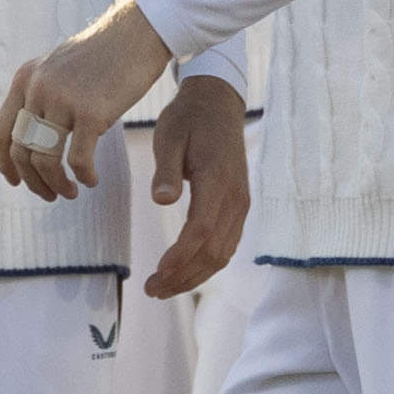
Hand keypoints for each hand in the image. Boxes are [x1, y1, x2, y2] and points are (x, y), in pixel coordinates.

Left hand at [0, 0, 176, 199]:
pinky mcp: (91, 113)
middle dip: (33, 181)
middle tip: (51, 194)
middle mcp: (38, 89)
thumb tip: (38, 133)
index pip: (1, 131)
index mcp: (26, 79)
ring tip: (71, 192)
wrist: (139, 32)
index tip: (15, 181)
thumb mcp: (60, 67)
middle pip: (21, 151)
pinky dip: (84, 176)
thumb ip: (43, 93)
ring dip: (56, 184)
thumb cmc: (106, 54)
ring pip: (45, 160)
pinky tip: (92, 180)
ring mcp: (63, 100)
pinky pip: (78, 160)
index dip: (4, 162)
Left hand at [142, 74, 251, 298]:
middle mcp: (235, 197)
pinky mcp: (238, 206)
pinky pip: (227, 244)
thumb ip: (165, 170)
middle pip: (213, 250)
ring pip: (222, 253)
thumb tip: (162, 201)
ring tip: (164, 288)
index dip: (180, 256)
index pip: (201, 230)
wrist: (218, 103)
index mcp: (218, 180)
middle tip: (152, 290)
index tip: (157, 272)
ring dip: (194, 276)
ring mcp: (240, 204)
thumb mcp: (168, 136)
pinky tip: (185, 272)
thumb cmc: (188, 118)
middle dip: (183, 276)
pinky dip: (206, 264)